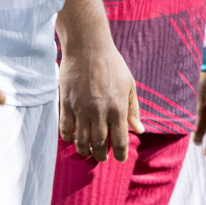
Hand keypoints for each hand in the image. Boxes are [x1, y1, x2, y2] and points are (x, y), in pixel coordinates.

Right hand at [58, 37, 143, 162]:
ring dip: (84, 150)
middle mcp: (99, 112)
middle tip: (102, 156)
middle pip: (99, 145)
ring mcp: (81, 109)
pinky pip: (65, 129)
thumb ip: (133, 109)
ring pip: (81, 142)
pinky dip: (69, 138)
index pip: (120, 141)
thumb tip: (139, 130)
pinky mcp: (66, 104)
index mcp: (117, 108)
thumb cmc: (112, 64)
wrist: (88, 47)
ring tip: (88, 151)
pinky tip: (73, 138)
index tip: (120, 159)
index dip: (120, 154)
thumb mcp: (129, 84)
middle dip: (101, 155)